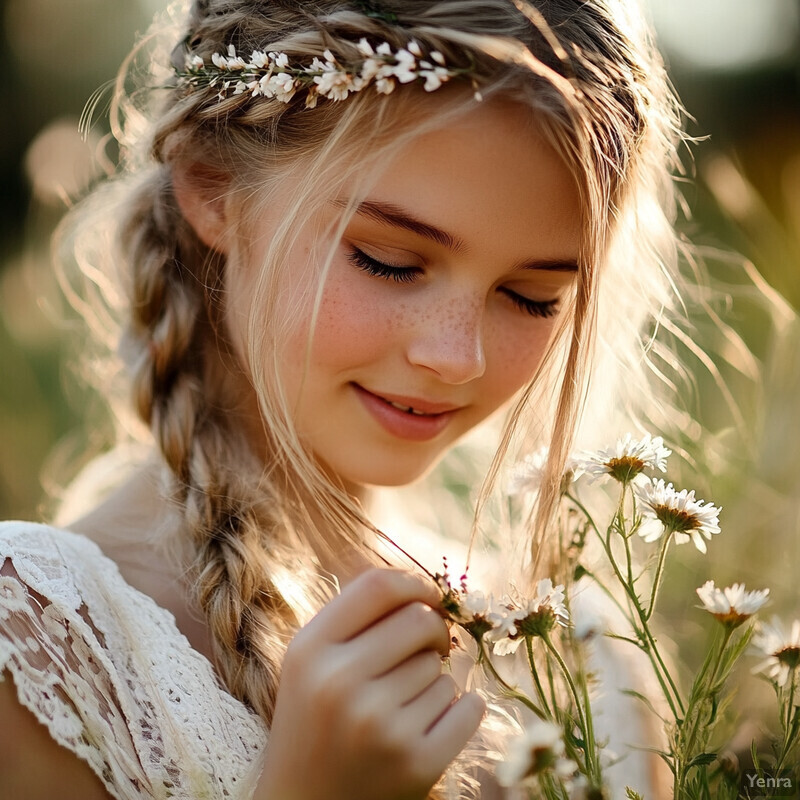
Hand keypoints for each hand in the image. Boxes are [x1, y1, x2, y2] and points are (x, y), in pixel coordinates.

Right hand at [256, 568, 484, 799]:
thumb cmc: (315, 721)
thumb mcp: (311, 660)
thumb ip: (354, 617)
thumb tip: (422, 584)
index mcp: (311, 650)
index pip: (379, 586)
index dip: (414, 583)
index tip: (428, 596)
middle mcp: (340, 684)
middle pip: (420, 620)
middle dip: (433, 631)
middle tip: (427, 648)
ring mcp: (379, 726)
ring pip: (442, 669)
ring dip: (435, 681)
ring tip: (402, 707)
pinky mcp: (416, 764)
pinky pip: (468, 707)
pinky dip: (462, 710)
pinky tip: (431, 724)